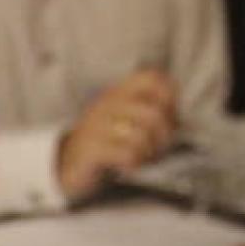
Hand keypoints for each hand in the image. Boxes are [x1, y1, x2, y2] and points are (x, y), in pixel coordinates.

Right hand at [57, 69, 178, 199]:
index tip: (167, 118)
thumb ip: (149, 110)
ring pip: (142, 136)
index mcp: (117, 93)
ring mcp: (97, 127)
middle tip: (157, 148)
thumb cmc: (104, 143)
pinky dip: (134, 163)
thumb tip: (180, 120)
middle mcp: (106, 105)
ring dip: (149, 152)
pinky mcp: (91, 149)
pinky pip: (127, 154)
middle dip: (164, 136)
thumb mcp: (123, 118)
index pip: (153, 79)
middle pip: (154, 114)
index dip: (169, 98)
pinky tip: (128, 166)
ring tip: (142, 157)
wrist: (64, 165)